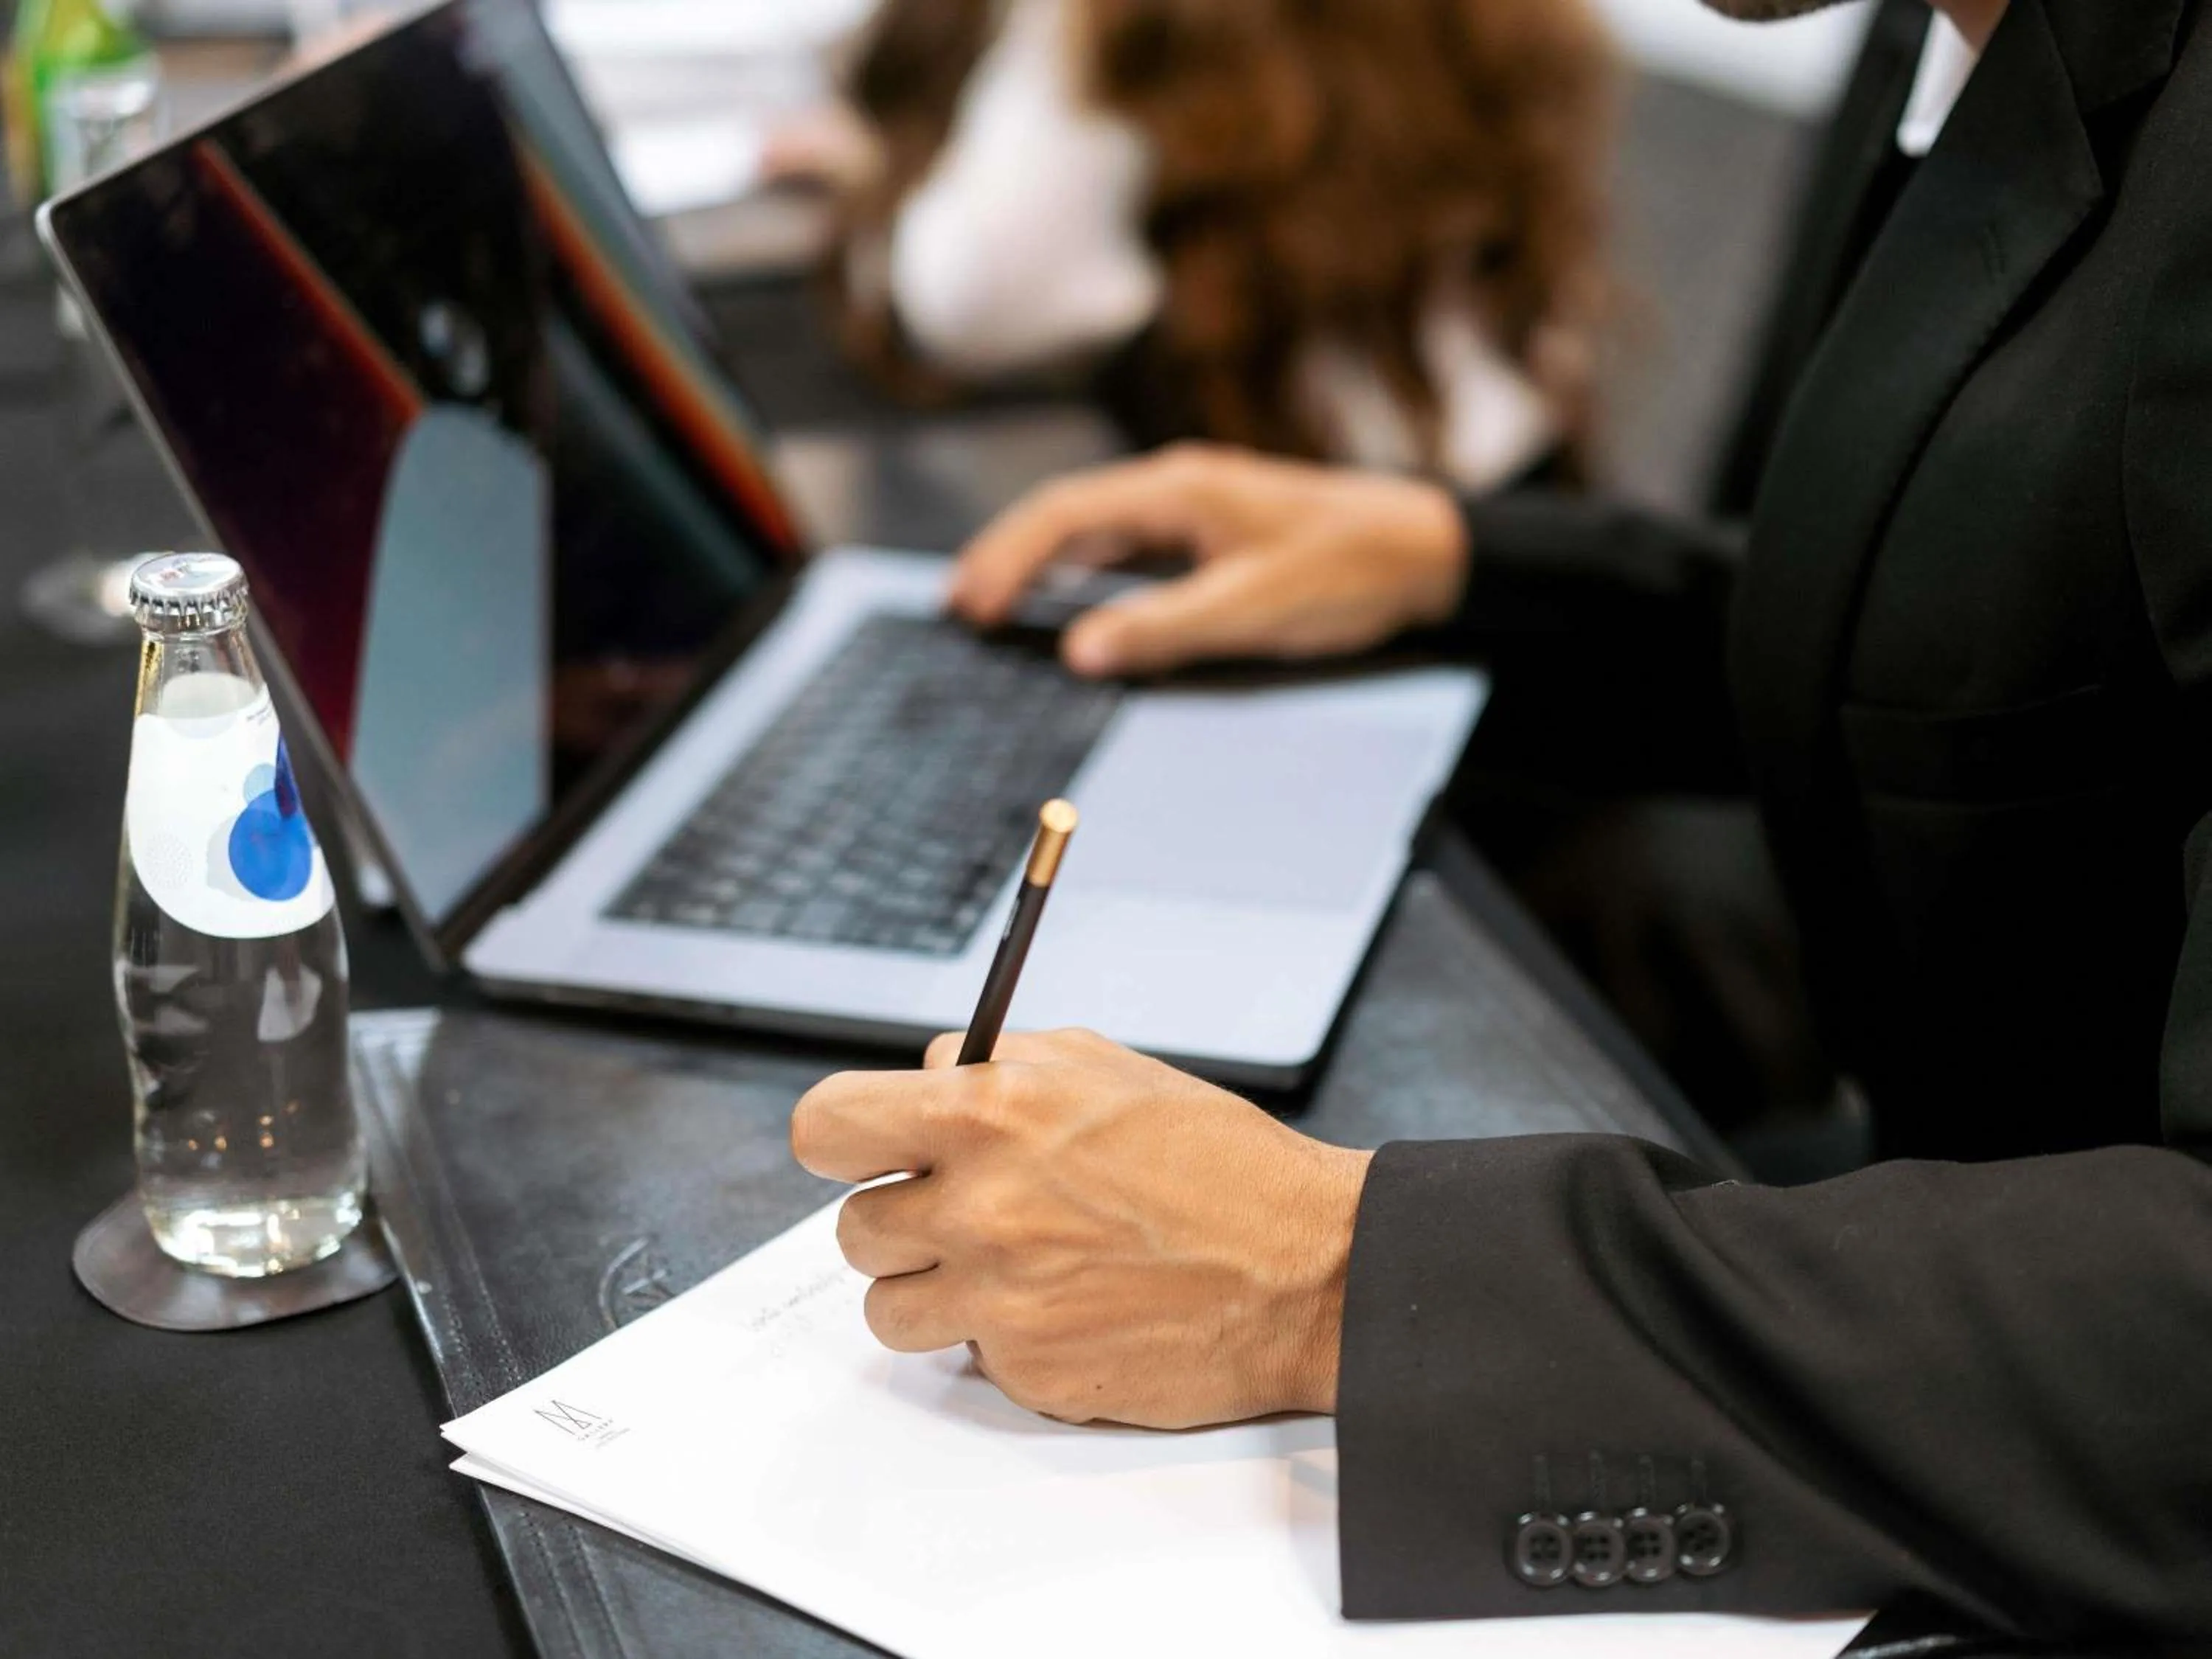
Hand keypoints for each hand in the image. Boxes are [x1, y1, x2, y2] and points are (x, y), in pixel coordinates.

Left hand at [789, 1029, 1371, 1427]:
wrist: (1304, 1271)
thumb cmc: (1216, 1162)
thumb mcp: (1102, 1068)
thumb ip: (997, 1065)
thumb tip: (925, 1076)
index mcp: (988, 1115)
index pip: (825, 1126)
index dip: (839, 1140)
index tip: (862, 1149)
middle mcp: (980, 1209)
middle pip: (853, 1228)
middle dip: (902, 1219)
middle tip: (968, 1211)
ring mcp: (999, 1301)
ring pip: (888, 1309)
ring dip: (934, 1288)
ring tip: (1010, 1265)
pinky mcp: (1027, 1372)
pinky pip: (966, 1356)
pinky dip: (1002, 1337)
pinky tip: (1068, 1306)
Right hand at [945, 444, 1468, 678]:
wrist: (1424, 550)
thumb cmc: (1349, 571)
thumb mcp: (1255, 608)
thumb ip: (1165, 628)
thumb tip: (1078, 652)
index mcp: (1178, 490)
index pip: (1065, 515)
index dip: (1007, 558)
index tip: (969, 605)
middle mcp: (1176, 491)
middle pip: (1065, 517)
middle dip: (1005, 558)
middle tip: (958, 610)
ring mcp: (1191, 512)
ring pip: (1093, 535)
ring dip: (1039, 567)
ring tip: (991, 609)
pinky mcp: (1208, 538)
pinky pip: (1126, 554)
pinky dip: (1082, 578)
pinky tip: (1066, 608)